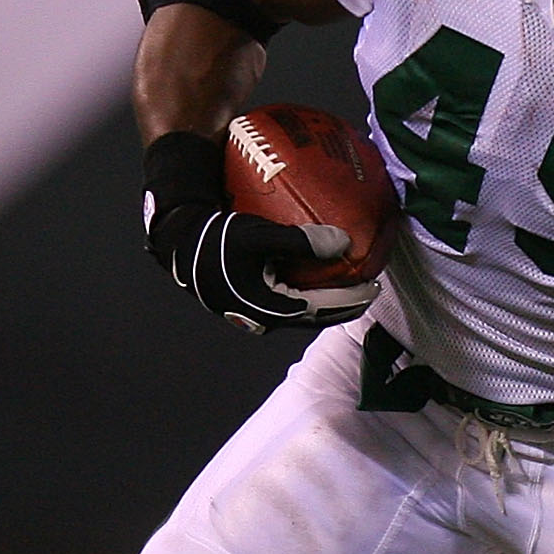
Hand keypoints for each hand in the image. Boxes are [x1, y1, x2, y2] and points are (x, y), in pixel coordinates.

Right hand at [142, 131, 373, 333]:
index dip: (350, 299)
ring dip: (329, 301)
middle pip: (317, 316)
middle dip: (346, 304)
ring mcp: (258, 314)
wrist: (179, 242)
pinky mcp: (252, 304)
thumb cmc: (216, 238)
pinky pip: (291, 302)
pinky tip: (319, 276)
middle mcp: (265, 318)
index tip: (373, 285)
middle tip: (370, 286)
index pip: (322, 309)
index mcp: (269, 308)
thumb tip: (342, 242)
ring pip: (304, 312)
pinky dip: (311, 293)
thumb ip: (300, 241)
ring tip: (350, 283)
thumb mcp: (258, 235)